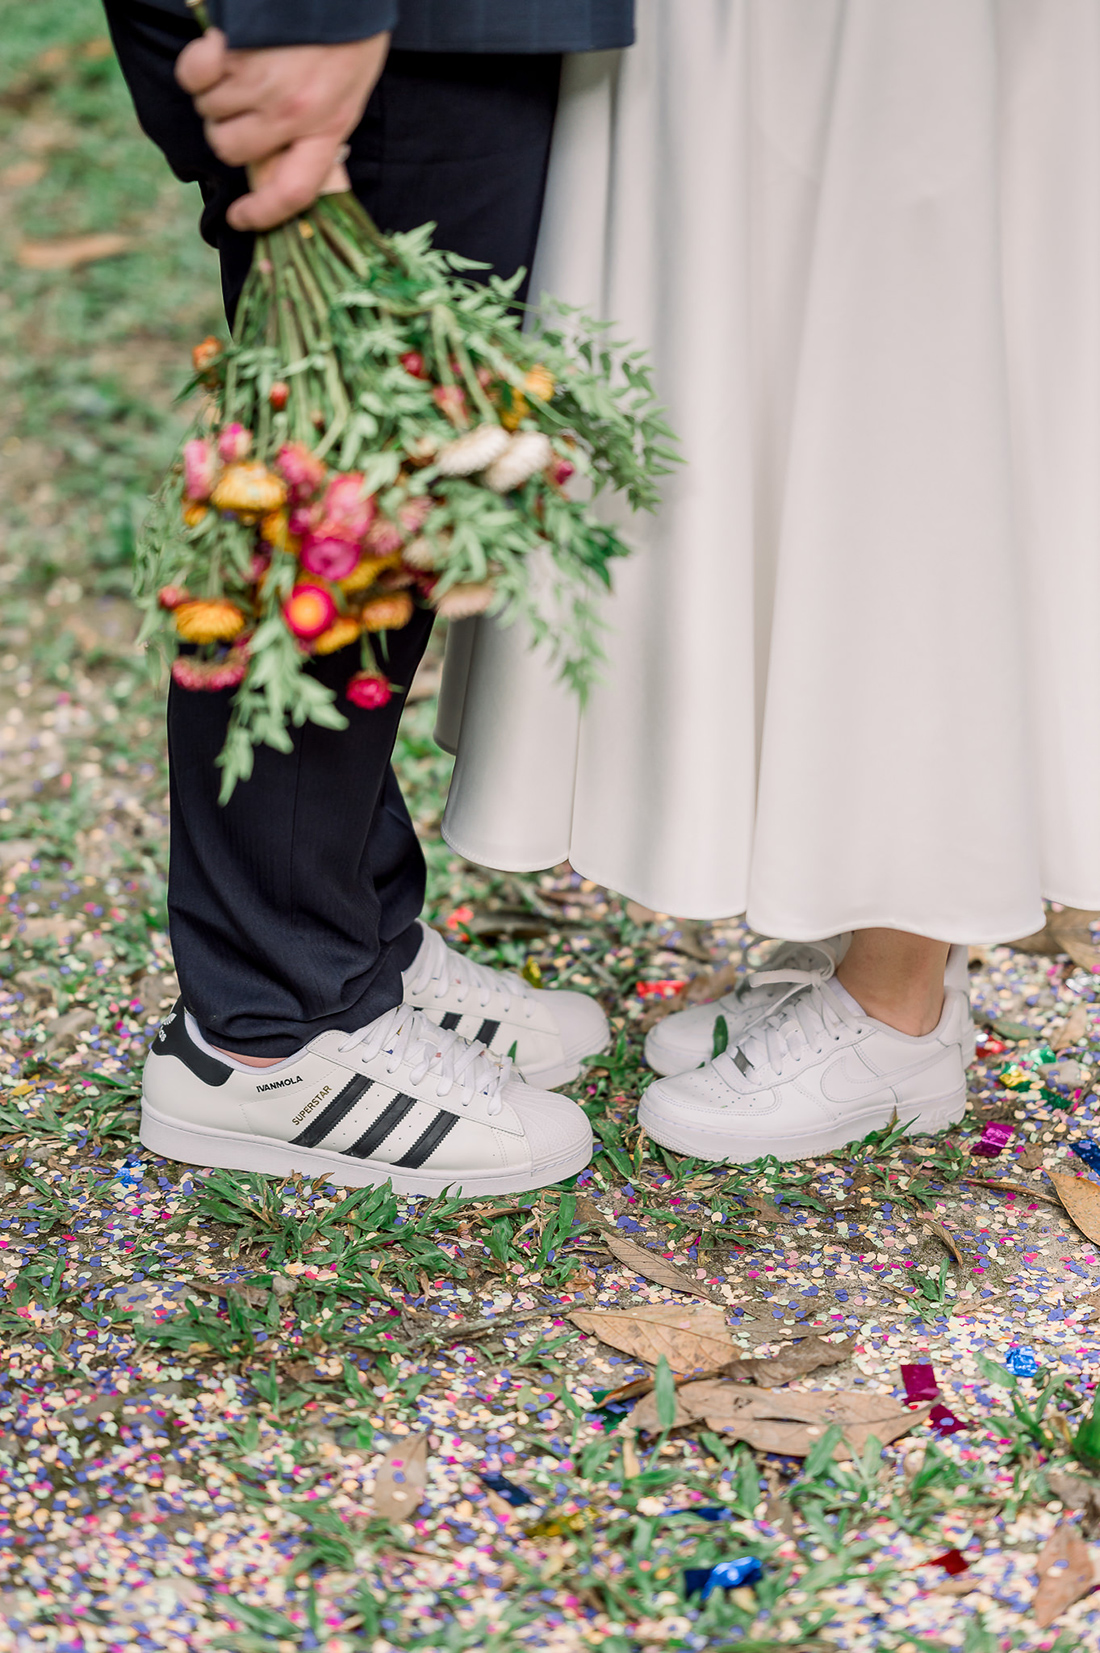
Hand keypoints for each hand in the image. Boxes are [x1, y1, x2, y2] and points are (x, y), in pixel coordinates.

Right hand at [176, 28, 388, 230]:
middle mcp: (292, 113)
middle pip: (231, 149)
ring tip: (237, 69)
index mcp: (328, 127)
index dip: (263, 214)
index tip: (240, 218)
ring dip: (214, 95)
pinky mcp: (233, 48)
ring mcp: (261, 81)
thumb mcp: (349, 91)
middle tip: (239, 108)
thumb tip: (285, 157)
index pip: (293, 192)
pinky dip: (197, 66)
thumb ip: (321, 128)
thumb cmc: (347, 32)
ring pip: (210, 112)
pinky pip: (193, 76)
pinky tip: (215, 51)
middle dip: (227, 132)